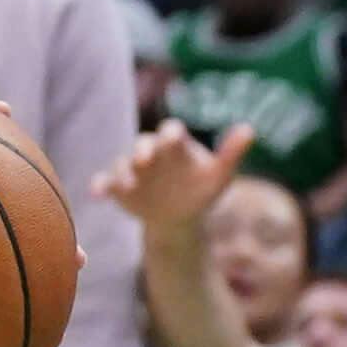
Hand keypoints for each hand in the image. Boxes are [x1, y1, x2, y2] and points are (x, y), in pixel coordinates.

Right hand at [96, 116, 256, 235]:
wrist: (178, 217)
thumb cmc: (200, 190)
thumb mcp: (219, 175)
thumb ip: (231, 152)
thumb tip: (249, 129)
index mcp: (175, 144)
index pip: (171, 131)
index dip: (171, 134)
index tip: (172, 139)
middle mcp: (151, 151)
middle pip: (143, 143)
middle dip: (143, 150)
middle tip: (144, 160)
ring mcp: (132, 168)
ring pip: (122, 162)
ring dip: (122, 171)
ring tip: (127, 185)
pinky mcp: (117, 185)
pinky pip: (105, 181)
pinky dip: (99, 185)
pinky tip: (96, 194)